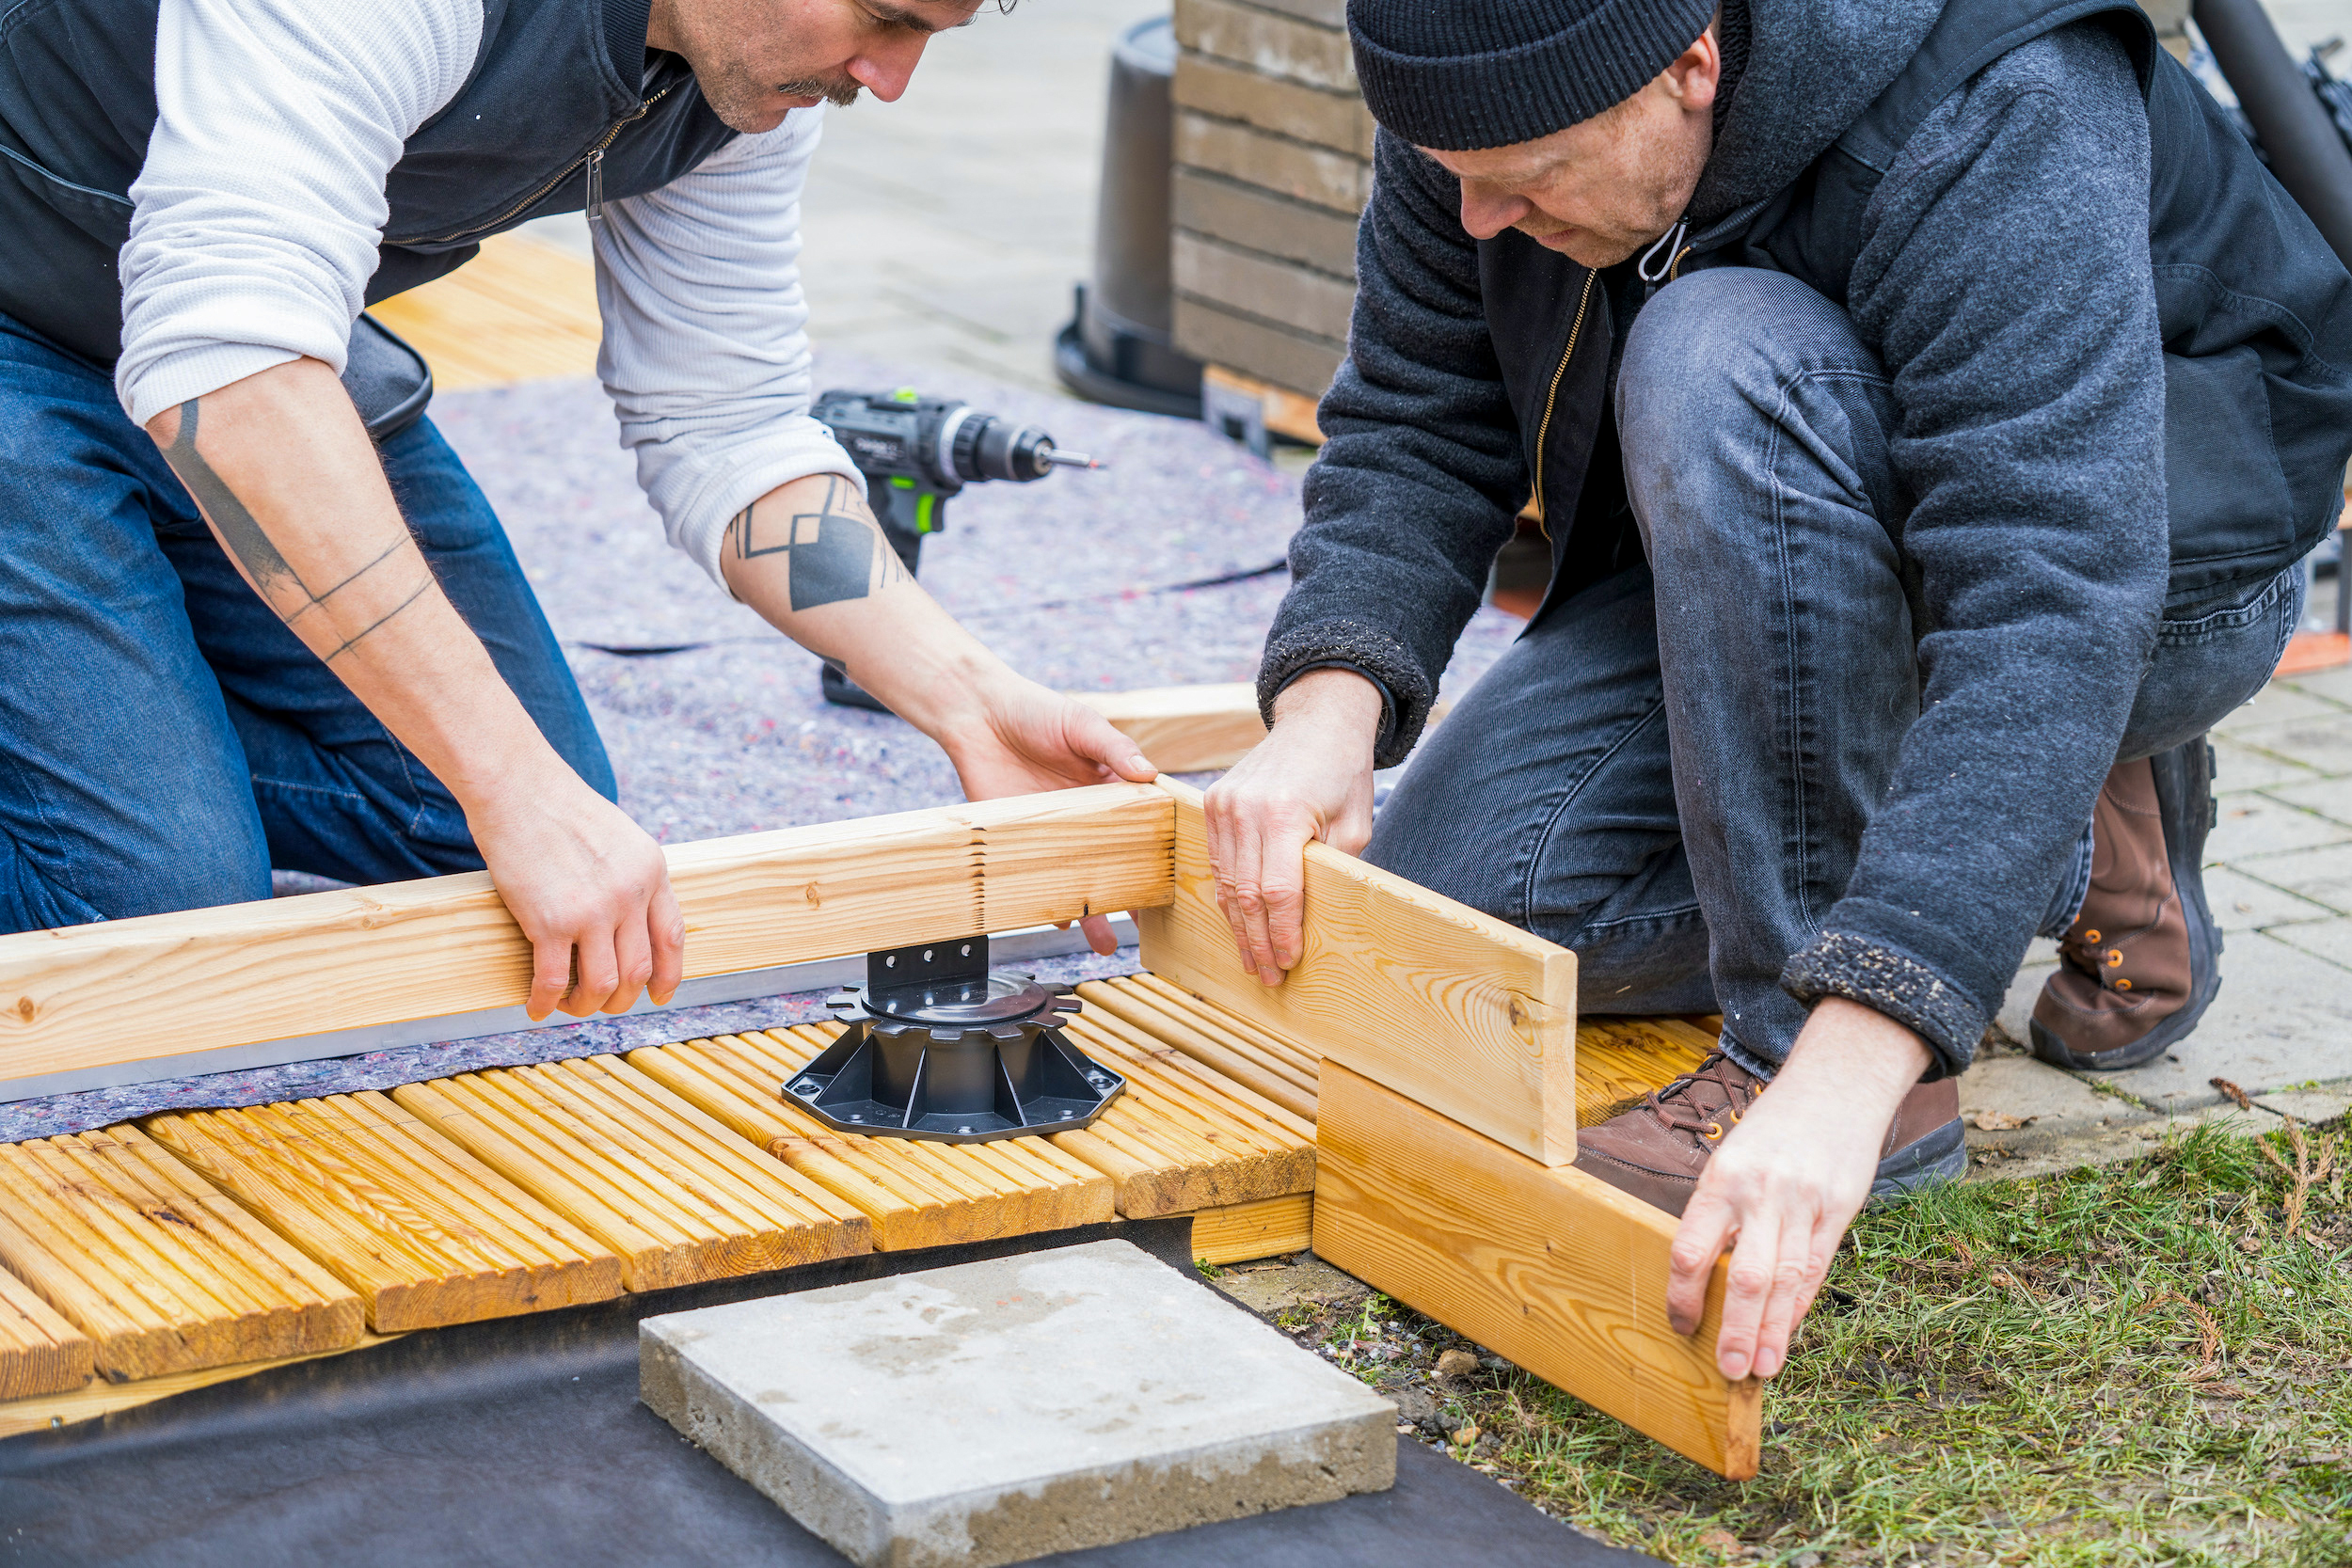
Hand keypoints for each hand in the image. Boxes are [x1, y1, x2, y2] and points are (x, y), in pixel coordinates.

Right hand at [467, 763, 685, 1020]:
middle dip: (622, 998)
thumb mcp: (620, 836)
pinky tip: (536, 1007)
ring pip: (603, 984)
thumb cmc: (560, 808)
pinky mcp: (550, 921)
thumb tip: (630, 919)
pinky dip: (546, 1002)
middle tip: (603, 1004)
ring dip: (587, 1005)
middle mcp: (630, 894)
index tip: (658, 994)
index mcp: (652, 871)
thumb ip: (632, 875)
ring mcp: (592, 910)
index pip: (672, 937)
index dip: (669, 975)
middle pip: (638, 969)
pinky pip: (554, 980)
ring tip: (570, 1005)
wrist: (518, 787)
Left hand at [941, 673, 1158, 953]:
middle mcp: (1087, 818)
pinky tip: (1059, 918)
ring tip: (1105, 943)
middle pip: (1115, 863)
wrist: (976, 716)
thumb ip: (1115, 748)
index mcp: (1112, 790)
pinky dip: (1047, 901)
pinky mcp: (1018, 842)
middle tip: (1145, 925)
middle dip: (1131, 896)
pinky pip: (1037, 878)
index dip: (1160, 854)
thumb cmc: (1036, 712)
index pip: (1145, 827)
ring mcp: (1053, 834)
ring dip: (1091, 911)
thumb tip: (1150, 773)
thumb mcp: (1082, 724)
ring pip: (1078, 879)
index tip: (1175, 880)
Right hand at [1202, 669, 1381, 984]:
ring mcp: (1223, 803)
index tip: (1289, 962)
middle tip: (1268, 977)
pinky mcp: (1213, 801)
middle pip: (1245, 895)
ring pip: (1225, 883)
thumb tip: (1315, 920)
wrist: (1317, 720)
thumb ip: (1332, 870)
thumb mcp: (1355, 824)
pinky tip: (1240, 924)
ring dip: (1238, 927)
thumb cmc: (1343, 772)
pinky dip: (1228, 896)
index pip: (1277, 891)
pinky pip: (1217, 861)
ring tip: (1252, 960)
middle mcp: (1245, 808)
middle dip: (1257, 942)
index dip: (1282, 933)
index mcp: (1285, 812)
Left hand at [1666, 999, 1932, 1377]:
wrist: (1835, 1086)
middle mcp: (1762, 1193)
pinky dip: (1801, 1304)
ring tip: (1763, 1368)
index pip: (1693, 1248)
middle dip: (1736, 1328)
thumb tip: (1705, 1281)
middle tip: (1730, 1370)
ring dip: (1774, 1329)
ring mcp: (1805, 1203)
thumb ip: (1721, 1215)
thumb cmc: (1772, 1131)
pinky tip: (1790, 1332)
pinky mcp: (1840, 1210)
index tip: (1681, 1326)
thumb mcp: (1732, 1160)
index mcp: (1722, 1180)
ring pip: (1786, 1279)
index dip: (1685, 1295)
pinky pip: (1817, 1267)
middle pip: (1745, 1275)